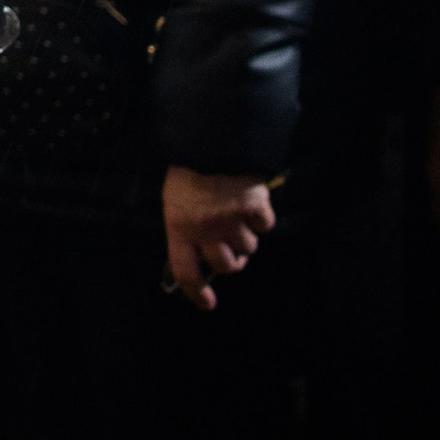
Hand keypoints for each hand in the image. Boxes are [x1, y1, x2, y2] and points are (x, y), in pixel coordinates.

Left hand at [163, 166, 276, 308]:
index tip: (208, 303)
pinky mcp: (255, 208)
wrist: (212, 137)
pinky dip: (262, 218)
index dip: (197, 293)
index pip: (186, 272)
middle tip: (231, 248)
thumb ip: (185, 227)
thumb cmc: (188, 168)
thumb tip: (197, 254)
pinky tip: (253, 203)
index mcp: (179, 227)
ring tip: (239, 217)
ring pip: (249, 248)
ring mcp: (233, 220)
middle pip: (227, 266)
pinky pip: (265, 226)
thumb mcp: (174, 199)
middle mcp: (206, 230)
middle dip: (231, 261)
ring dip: (246, 237)